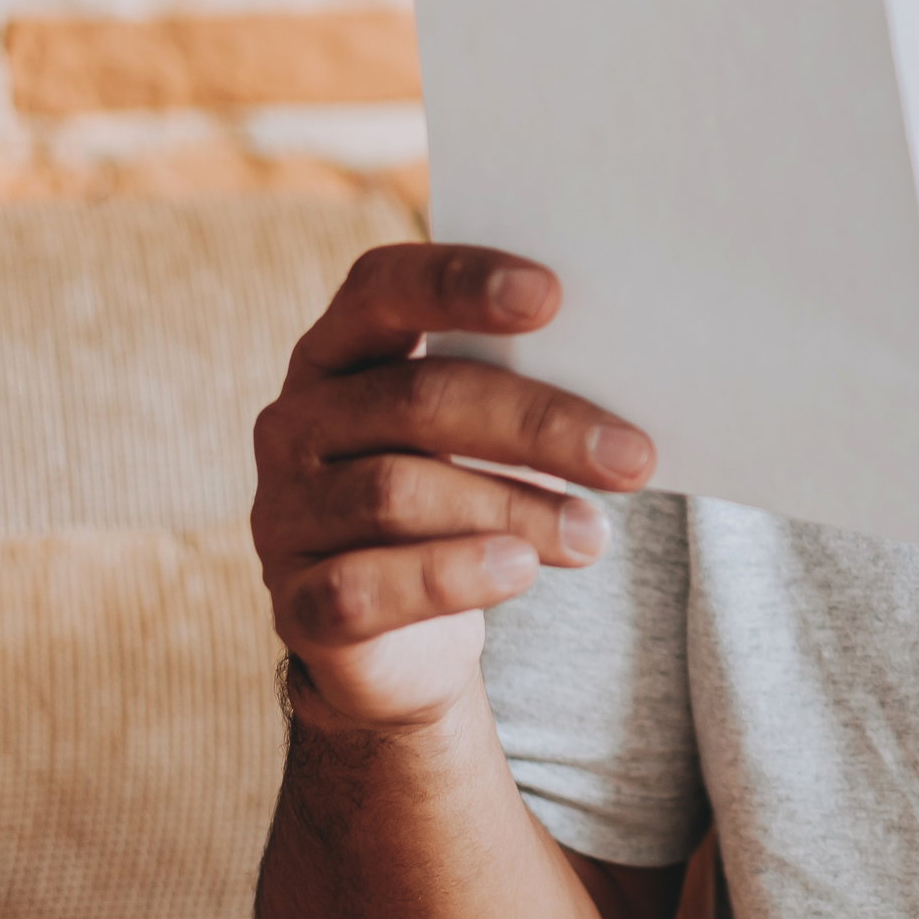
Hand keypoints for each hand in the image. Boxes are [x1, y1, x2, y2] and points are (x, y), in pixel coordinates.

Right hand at [249, 245, 654, 734]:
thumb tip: (621, 400)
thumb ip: (522, 394)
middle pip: (418, 399)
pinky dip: (451, 576)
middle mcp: (299, 421)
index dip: (459, 282)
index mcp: (342, 353)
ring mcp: (287, 512)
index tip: (549, 294)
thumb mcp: (479, 438)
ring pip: (397, 493)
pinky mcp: (298, 603)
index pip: (383, 289)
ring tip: (591, 533)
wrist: (396, 636)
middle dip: (537, 424)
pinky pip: (366, 586)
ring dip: (515, 509)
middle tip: (631, 457)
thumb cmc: (456, 501)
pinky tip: (518, 570)